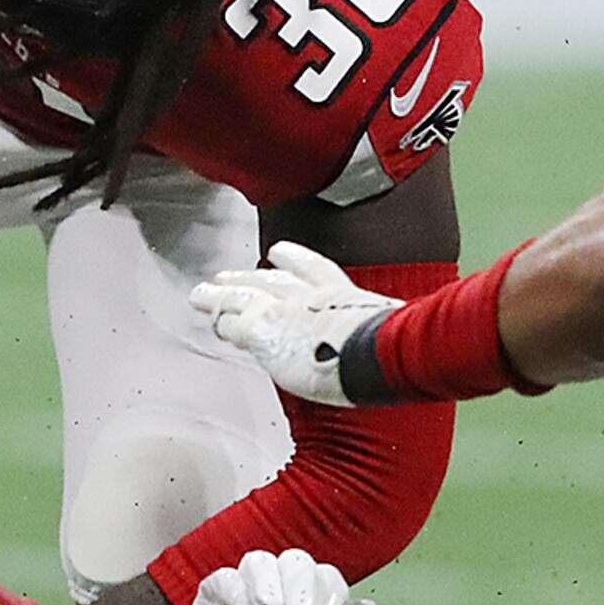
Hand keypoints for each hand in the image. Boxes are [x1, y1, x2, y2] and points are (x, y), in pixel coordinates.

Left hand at [191, 242, 401, 405]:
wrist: (383, 352)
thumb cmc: (397, 351)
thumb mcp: (395, 336)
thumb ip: (384, 337)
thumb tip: (399, 350)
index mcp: (345, 295)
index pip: (315, 270)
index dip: (295, 260)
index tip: (280, 252)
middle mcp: (312, 297)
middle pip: (272, 280)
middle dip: (250, 277)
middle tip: (230, 275)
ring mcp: (288, 311)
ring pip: (245, 296)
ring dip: (222, 295)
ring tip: (204, 293)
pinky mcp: (266, 330)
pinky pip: (235, 323)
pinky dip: (222, 319)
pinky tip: (211, 318)